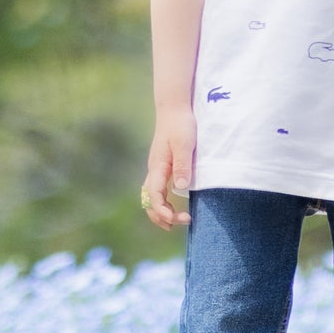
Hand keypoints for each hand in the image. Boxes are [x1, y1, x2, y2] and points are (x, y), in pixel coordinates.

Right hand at [142, 110, 196, 231]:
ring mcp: (156, 169)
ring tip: (174, 221)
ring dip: (160, 211)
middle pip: (148, 200)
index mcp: (157, 166)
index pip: (154, 195)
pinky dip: (161, 202)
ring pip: (150, 196)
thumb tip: (180, 188)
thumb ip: (182, 165)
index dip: (162, 210)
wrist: (174, 109)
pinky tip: (172, 206)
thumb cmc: (180, 124)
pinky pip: (156, 190)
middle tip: (178, 223)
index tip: (174, 219)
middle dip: (160, 215)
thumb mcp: (185, 144)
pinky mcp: (162, 166)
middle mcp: (153, 170)